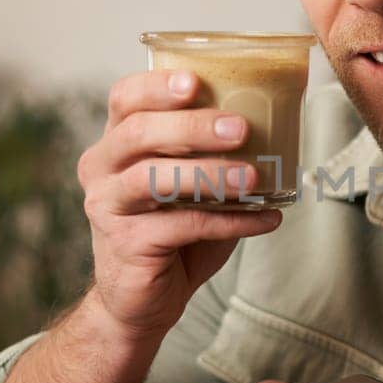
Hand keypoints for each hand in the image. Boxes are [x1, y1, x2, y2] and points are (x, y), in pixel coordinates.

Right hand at [75, 69, 283, 348]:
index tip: (196, 82)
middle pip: (139, 132)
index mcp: (116, 141)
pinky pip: (182, 225)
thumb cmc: (172, 231)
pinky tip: (265, 219)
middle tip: (240, 129)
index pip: (126, 98)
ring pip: (154, 178)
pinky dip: (230, 221)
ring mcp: (107, 206)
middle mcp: (101, 168)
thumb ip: (214, 154)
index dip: (157, 86)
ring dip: (210, 174)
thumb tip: (281, 123)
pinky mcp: (125, 244)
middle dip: (192, 127)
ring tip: (254, 176)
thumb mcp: (190, 185)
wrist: (141, 299)